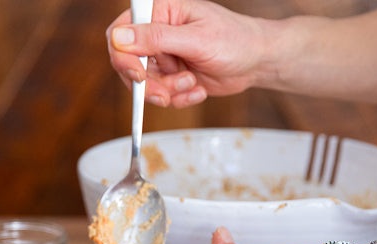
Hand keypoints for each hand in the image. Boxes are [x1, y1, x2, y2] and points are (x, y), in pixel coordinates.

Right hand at [106, 0, 266, 107]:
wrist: (256, 61)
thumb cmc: (234, 40)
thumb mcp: (195, 39)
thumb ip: (156, 38)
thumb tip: (120, 38)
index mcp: (159, 11)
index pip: (121, 32)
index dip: (124, 57)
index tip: (139, 75)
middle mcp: (157, 33)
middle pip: (129, 65)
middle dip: (149, 84)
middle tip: (165, 94)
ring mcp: (163, 57)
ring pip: (145, 85)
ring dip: (168, 92)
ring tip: (191, 84)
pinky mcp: (171, 78)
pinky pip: (161, 96)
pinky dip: (179, 99)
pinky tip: (197, 90)